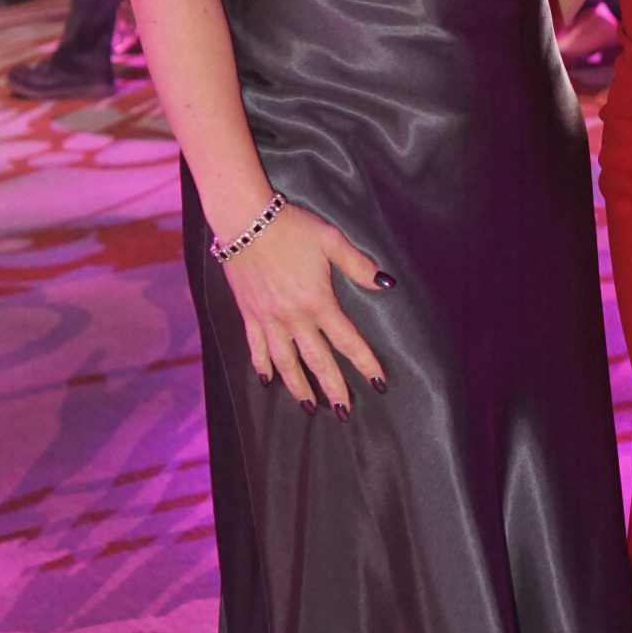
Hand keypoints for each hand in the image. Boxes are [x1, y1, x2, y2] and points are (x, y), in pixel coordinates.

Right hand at [220, 203, 390, 413]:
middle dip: (333, 387)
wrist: (246, 221)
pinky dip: (262, 366)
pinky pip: (256, 348)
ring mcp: (269, 319)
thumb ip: (358, 265)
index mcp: (318, 301)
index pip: (347, 340)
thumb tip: (385, 284)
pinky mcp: (248, 314)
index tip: (378, 382)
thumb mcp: (331, 241)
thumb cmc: (292, 228)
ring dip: (298, 386)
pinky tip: (267, 381)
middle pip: (318, 360)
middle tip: (343, 411)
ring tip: (308, 406)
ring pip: (286, 362)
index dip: (365, 362)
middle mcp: (294, 317)